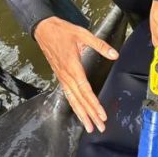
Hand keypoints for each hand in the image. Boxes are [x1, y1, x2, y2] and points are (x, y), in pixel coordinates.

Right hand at [33, 17, 118, 133]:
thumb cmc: (62, 31)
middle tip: (100, 127)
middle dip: (90, 115)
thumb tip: (114, 54)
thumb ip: (99, 45)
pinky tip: (80, 115)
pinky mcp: (60, 77)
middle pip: (80, 99)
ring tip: (90, 127)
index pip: (85, 90)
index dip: (94, 104)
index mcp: (73, 66)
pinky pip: (68, 95)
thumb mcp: (82, 34)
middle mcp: (66, 75)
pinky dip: (74, 106)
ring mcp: (62, 77)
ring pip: (73, 100)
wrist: (42, 28)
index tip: (102, 115)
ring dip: (82, 115)